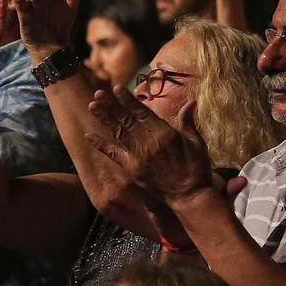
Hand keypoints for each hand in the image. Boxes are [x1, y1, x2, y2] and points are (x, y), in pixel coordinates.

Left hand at [83, 85, 212, 200]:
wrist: (189, 196)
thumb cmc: (196, 169)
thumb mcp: (196, 142)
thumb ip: (188, 122)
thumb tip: (190, 102)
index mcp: (164, 133)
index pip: (142, 112)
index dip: (128, 99)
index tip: (117, 88)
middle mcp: (148, 142)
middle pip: (126, 119)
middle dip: (111, 105)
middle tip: (98, 93)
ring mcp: (137, 156)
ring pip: (117, 133)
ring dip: (104, 119)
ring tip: (92, 106)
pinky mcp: (132, 169)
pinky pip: (113, 154)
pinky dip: (101, 145)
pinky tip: (89, 136)